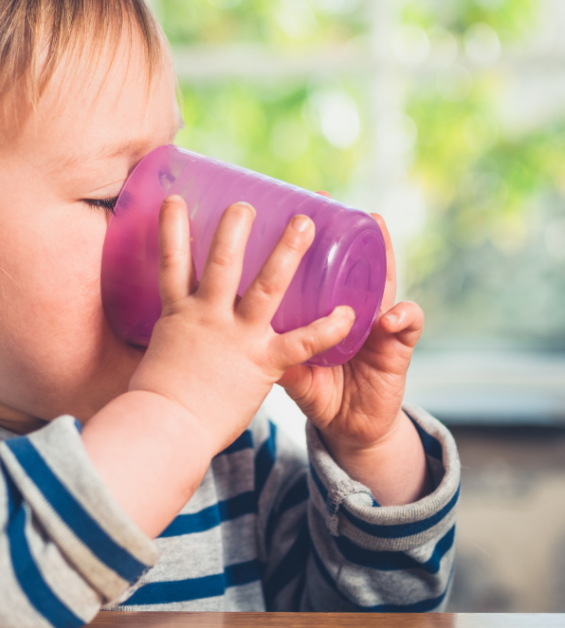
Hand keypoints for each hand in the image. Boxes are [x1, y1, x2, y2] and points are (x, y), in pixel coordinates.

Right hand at [129, 196, 354, 453]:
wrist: (166, 429)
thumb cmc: (156, 401)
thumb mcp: (157, 357)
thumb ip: (173, 340)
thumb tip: (166, 341)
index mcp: (177, 313)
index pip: (171, 261)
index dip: (171, 228)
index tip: (175, 200)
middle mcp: (206, 316)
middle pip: (220, 262)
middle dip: (234, 229)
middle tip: (247, 204)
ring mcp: (235, 337)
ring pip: (265, 286)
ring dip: (286, 252)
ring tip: (305, 223)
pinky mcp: (262, 363)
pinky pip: (300, 342)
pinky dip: (326, 328)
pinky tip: (350, 314)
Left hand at [278, 213, 428, 503]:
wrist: (351, 428)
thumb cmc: (318, 391)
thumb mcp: (285, 369)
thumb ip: (263, 351)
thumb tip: (221, 331)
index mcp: (321, 311)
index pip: (315, 270)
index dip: (302, 242)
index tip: (285, 207)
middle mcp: (351, 309)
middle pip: (347, 263)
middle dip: (340, 229)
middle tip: (327, 199)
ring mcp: (377, 325)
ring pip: (383, 281)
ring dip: (381, 253)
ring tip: (377, 225)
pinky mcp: (397, 350)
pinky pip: (406, 329)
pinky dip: (403, 318)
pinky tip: (395, 314)